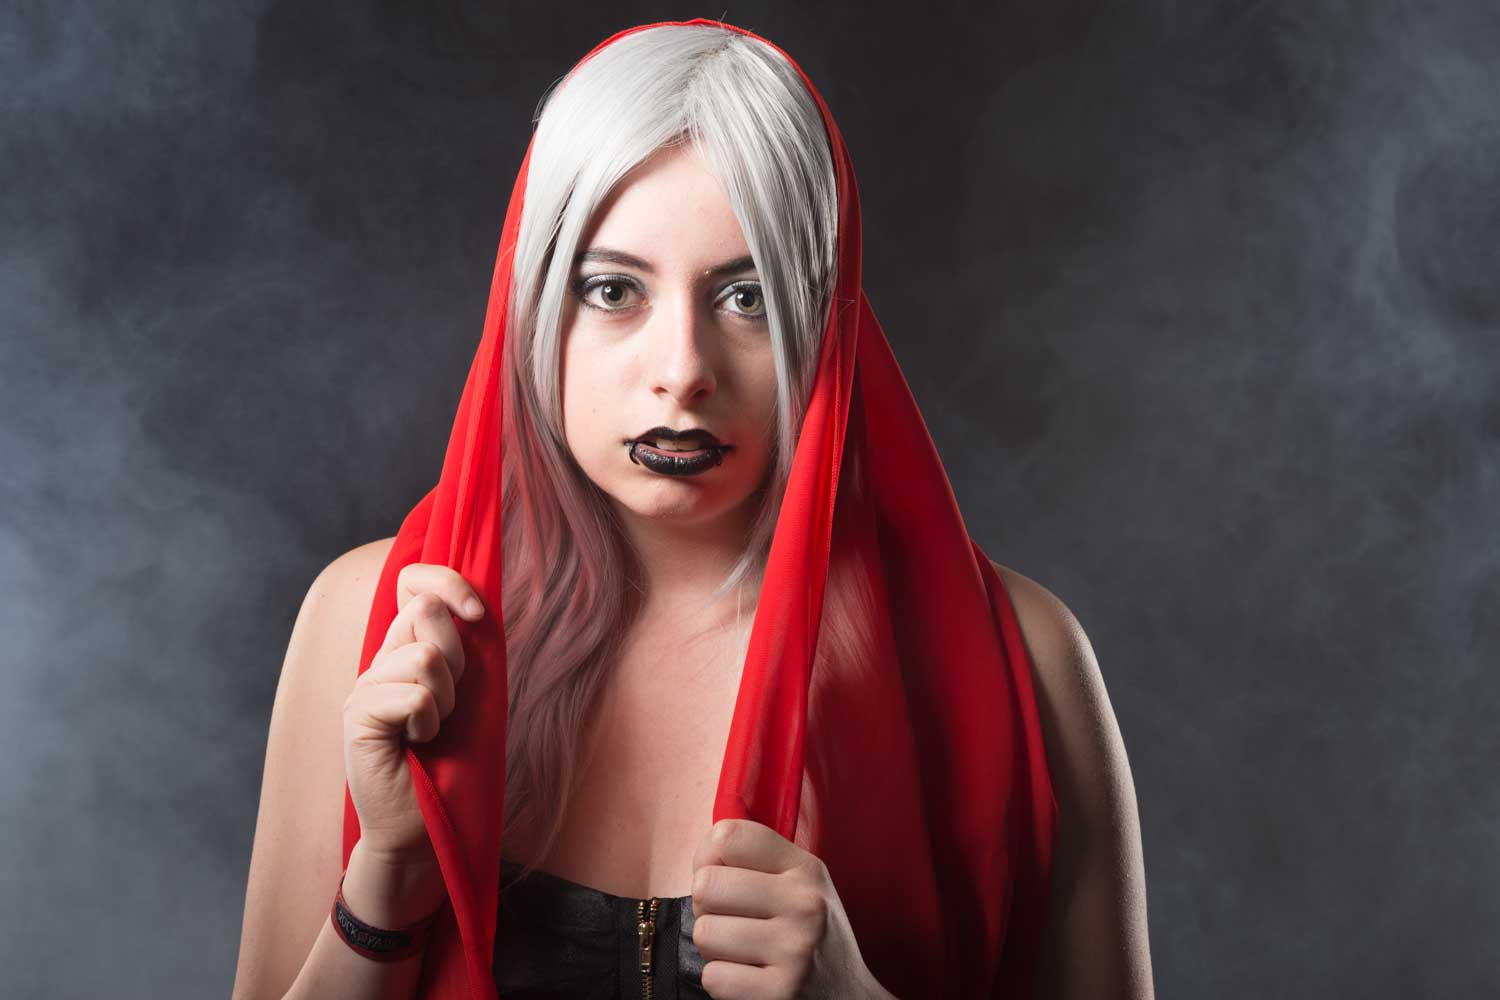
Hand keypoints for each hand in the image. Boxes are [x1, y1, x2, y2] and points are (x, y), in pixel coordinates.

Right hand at [342, 562, 483, 863]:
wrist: (422, 826)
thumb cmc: (451, 763)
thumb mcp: (469, 695)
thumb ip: (465, 650)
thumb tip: (472, 606)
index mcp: (406, 648)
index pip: (414, 581)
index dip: (449, 582)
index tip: (477, 615)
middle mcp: (380, 659)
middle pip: (426, 611)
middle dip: (458, 659)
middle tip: (447, 705)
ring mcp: (364, 686)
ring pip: (426, 657)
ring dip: (445, 701)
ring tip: (430, 730)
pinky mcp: (357, 715)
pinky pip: (415, 697)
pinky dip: (428, 724)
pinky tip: (414, 744)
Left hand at [690, 818, 893, 999]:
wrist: (850, 997)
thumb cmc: (810, 937)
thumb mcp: (800, 885)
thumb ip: (755, 861)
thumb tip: (702, 857)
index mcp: (805, 869)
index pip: (728, 836)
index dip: (708, 858)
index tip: (724, 877)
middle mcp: (805, 904)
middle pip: (706, 885)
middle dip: (708, 909)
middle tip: (735, 923)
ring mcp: (795, 950)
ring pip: (704, 932)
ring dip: (715, 949)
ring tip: (745, 952)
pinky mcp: (780, 993)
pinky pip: (713, 976)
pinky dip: (723, 981)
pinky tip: (751, 979)